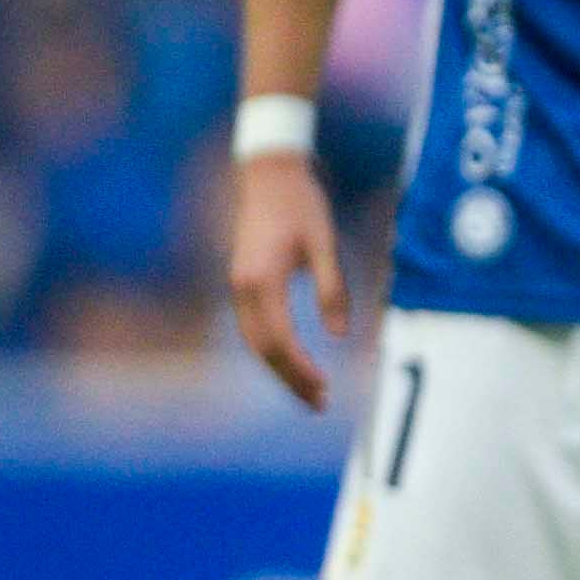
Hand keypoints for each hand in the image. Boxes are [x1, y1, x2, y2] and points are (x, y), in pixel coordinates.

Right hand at [227, 152, 345, 408]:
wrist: (268, 175)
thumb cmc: (301, 205)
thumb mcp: (325, 244)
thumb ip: (333, 289)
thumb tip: (341, 334)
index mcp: (262, 280)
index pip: (281, 340)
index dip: (301, 368)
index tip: (325, 388)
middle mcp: (243, 289)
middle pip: (264, 349)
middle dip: (291, 379)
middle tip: (320, 404)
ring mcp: (238, 287)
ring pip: (255, 342)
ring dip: (280, 369)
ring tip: (309, 392)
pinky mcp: (241, 283)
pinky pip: (254, 328)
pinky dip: (271, 351)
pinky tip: (292, 363)